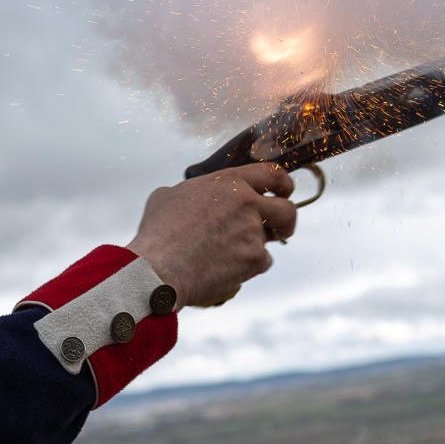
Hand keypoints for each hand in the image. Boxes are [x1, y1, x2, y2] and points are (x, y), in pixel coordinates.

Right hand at [126, 163, 297, 307]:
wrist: (158, 269)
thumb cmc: (157, 234)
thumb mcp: (167, 196)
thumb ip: (190, 192)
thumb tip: (189, 198)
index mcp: (229, 182)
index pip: (273, 173)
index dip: (283, 184)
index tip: (284, 192)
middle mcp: (247, 203)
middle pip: (287, 210)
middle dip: (286, 222)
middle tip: (278, 230)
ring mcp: (253, 231)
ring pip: (269, 241)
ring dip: (254, 248)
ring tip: (229, 256)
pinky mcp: (255, 259)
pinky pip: (261, 263)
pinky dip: (247, 268)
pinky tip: (224, 270)